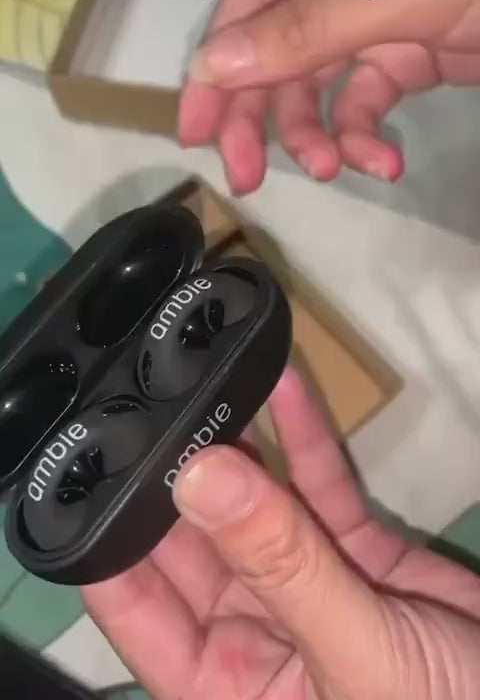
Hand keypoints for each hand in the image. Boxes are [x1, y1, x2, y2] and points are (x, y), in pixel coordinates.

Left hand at [82, 366, 479, 699]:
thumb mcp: (352, 653)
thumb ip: (280, 564)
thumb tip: (197, 476)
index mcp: (218, 680)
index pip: (135, 601)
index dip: (108, 531)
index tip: (94, 457)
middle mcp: (247, 629)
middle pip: (189, 536)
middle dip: (173, 469)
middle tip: (154, 391)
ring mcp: (300, 580)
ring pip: (252, 501)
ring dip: (234, 440)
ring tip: (205, 374)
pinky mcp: (353, 548)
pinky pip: (317, 485)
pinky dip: (302, 435)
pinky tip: (282, 381)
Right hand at [178, 0, 479, 193]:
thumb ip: (309, 28)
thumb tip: (211, 65)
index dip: (219, 63)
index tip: (197, 127)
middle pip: (277, 46)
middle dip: (264, 114)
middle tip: (248, 177)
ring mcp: (380, 11)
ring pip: (319, 82)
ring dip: (321, 134)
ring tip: (339, 172)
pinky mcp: (410, 52)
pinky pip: (366, 99)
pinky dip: (366, 134)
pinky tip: (383, 161)